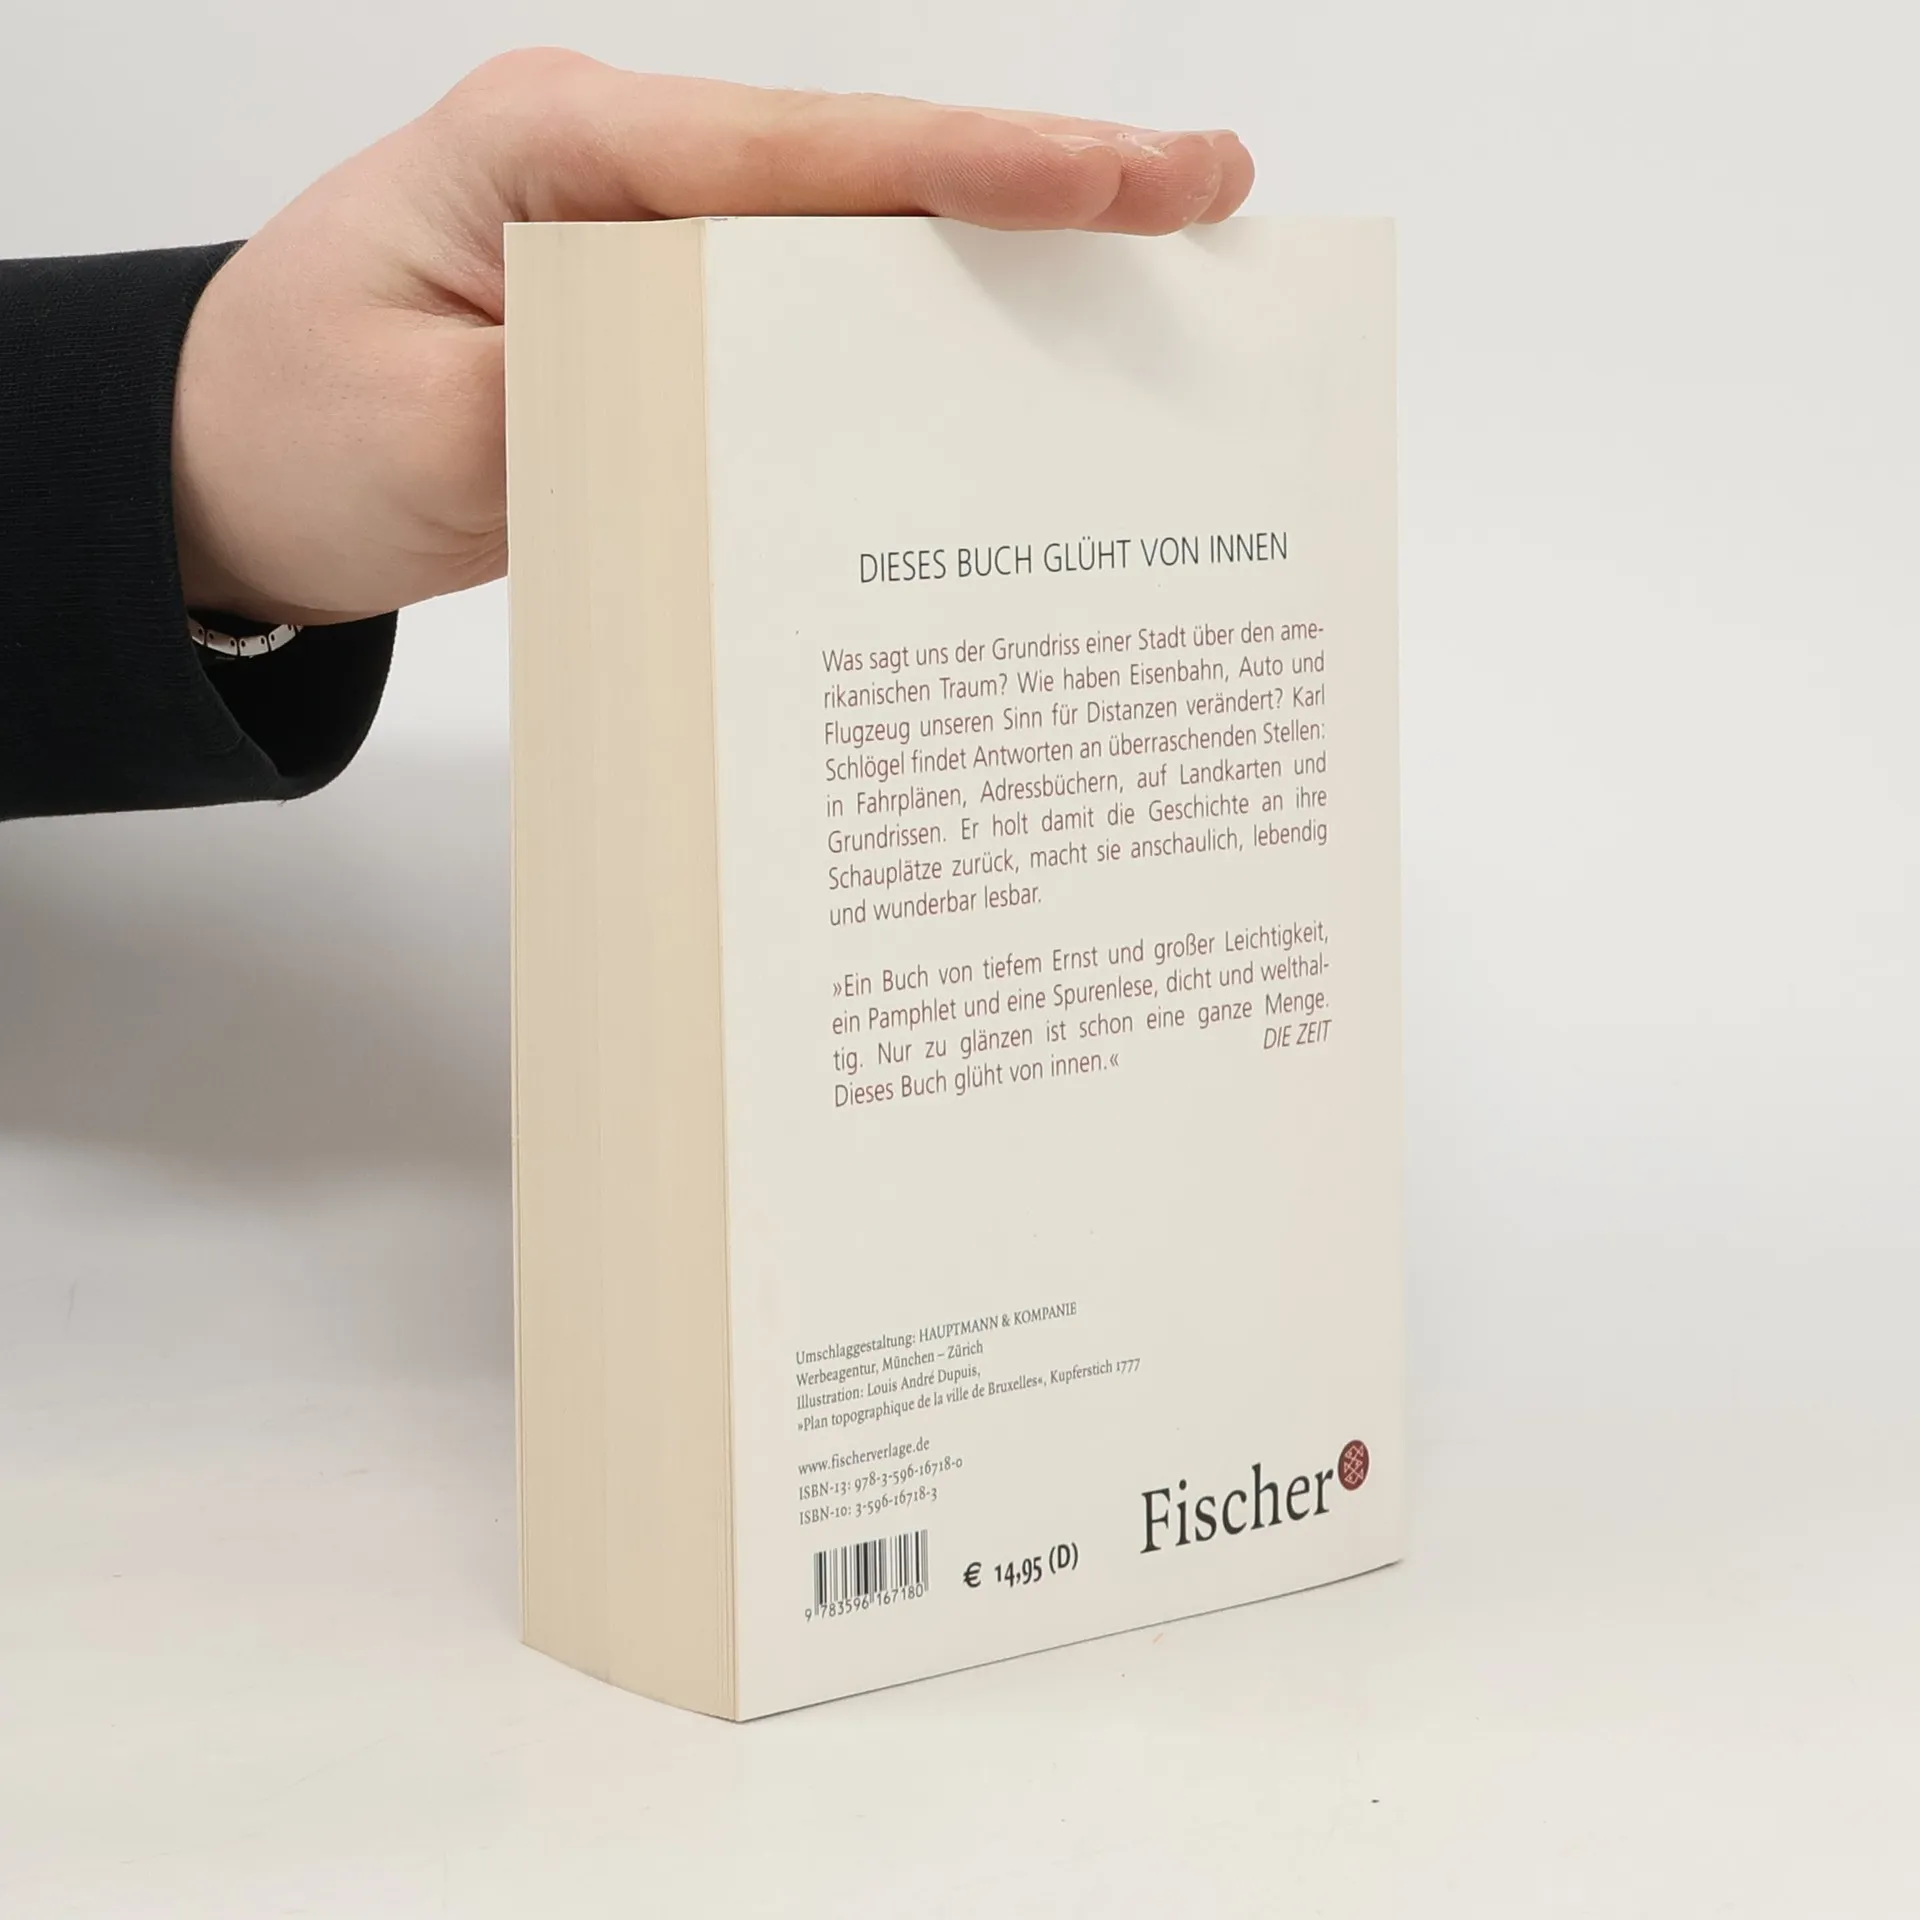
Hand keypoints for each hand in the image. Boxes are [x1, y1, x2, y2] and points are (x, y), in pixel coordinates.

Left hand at [171, 52, 1254, 625]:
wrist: (228, 464)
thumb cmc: (296, 425)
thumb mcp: (424, 435)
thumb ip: (587, 416)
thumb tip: (755, 421)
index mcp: (561, 149)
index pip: (802, 152)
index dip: (973, 170)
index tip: (1123, 183)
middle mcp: (627, 178)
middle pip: (864, 178)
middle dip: (1041, 193)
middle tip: (1209, 202)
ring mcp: (653, 252)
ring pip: (854, 249)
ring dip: (998, 268)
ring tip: (1154, 278)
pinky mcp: (666, 334)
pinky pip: (808, 333)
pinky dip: (910, 349)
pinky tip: (1005, 377)